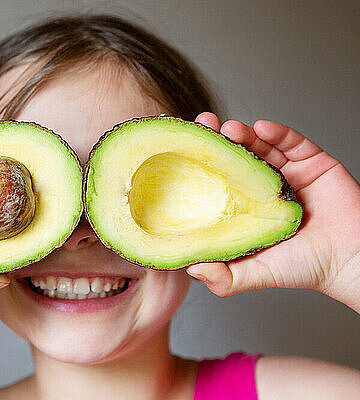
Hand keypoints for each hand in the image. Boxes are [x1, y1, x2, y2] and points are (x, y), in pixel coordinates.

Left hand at [187, 112, 359, 304]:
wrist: (352, 261)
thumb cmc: (305, 268)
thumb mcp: (256, 274)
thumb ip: (224, 278)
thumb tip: (191, 269)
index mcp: (245, 207)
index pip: (217, 180)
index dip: (200, 165)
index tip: (183, 151)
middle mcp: (262, 187)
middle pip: (235, 156)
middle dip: (217, 140)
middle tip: (202, 126)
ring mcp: (287, 172)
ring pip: (261, 145)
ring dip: (243, 133)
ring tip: (229, 128)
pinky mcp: (312, 162)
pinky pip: (294, 142)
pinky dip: (278, 133)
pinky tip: (263, 128)